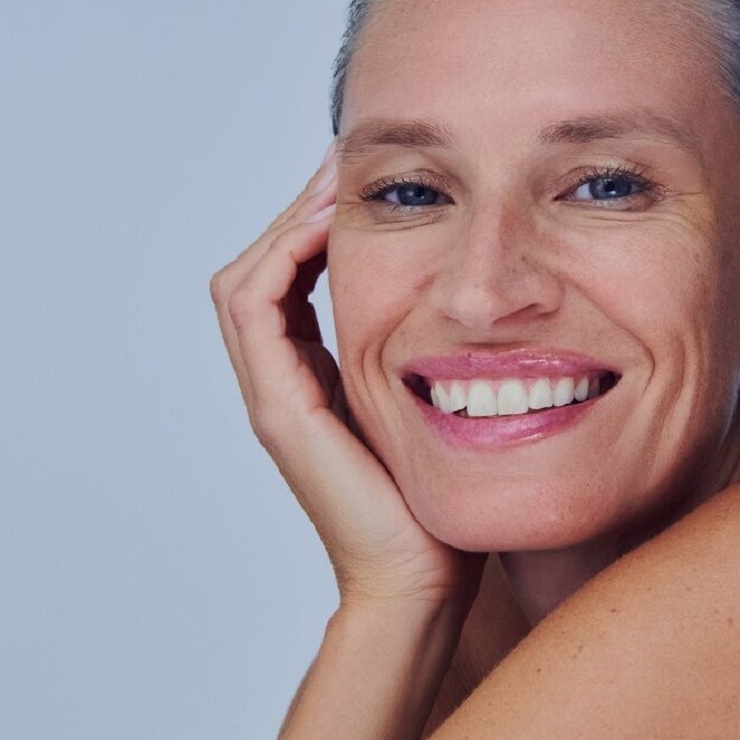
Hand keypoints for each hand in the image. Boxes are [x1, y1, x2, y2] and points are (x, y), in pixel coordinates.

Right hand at [209, 146, 483, 608]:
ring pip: (248, 280)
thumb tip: (492, 306)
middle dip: (299, 207)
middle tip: (346, 158)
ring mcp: (276, 397)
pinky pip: (256, 310)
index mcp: (317, 378)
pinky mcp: (281, 411)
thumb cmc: (445, 505)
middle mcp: (286, 383)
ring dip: (286, 221)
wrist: (425, 581)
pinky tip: (330, 225)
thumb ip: (442, 360)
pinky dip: (283, 258)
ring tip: (335, 178)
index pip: (293, 277)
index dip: (318, 222)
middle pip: (263, 267)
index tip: (367, 176)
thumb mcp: (442, 409)